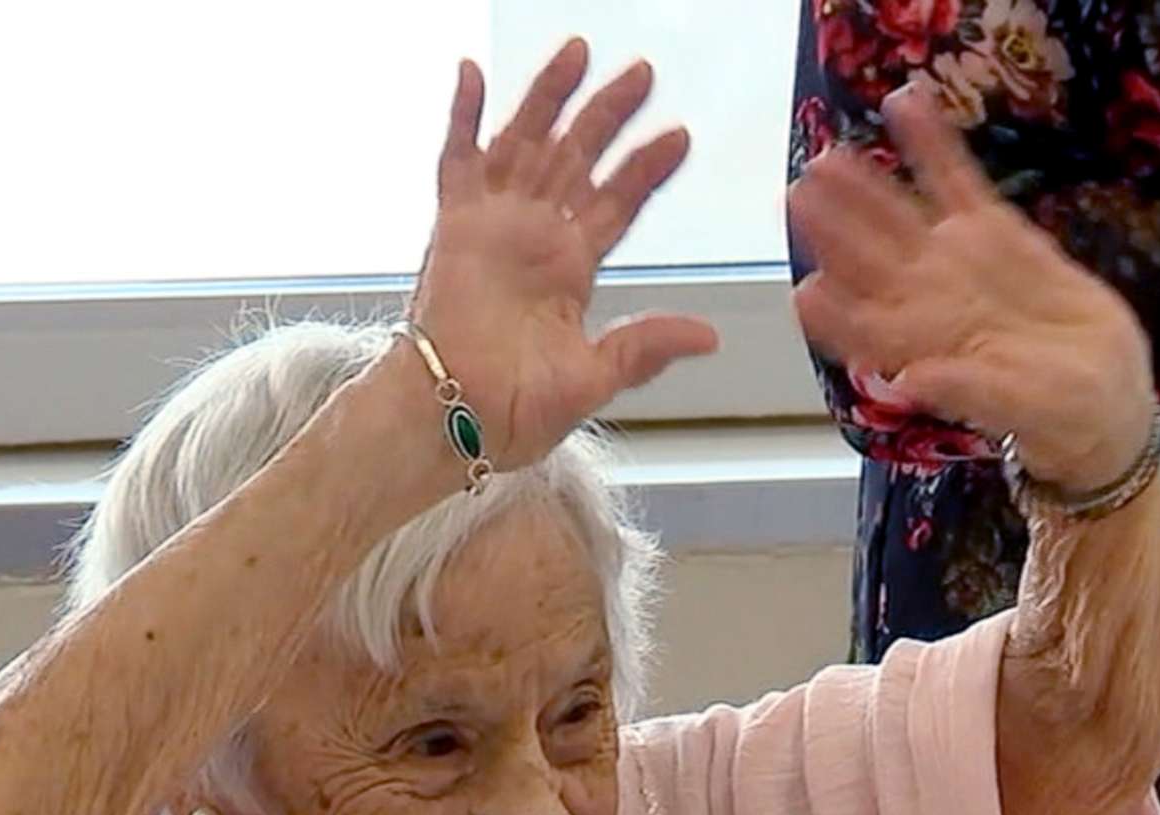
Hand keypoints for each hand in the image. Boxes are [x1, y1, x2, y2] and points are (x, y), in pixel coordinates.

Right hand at [409, 42, 719, 475]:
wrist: (451, 419)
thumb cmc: (512, 411)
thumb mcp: (592, 379)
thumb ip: (643, 349)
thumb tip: (708, 337)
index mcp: (572, 271)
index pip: (617, 204)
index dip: (645, 169)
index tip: (679, 136)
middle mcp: (535, 238)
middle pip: (577, 159)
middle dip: (609, 114)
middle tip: (644, 73)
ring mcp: (493, 226)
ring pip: (526, 143)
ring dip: (550, 97)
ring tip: (579, 50)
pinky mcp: (452, 226)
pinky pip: (455, 159)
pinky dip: (463, 116)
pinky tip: (473, 71)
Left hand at [788, 87, 1154, 494]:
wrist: (1103, 395)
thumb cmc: (1056, 414)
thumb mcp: (1022, 407)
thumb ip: (969, 390)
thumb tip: (913, 378)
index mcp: (922, 349)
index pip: (865, 329)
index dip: (833, 314)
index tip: (805, 293)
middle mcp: (924, 302)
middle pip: (868, 261)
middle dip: (834, 230)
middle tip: (800, 192)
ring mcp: (954, 261)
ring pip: (900, 216)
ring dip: (864, 186)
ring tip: (828, 153)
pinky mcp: (993, 231)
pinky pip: (956, 180)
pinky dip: (932, 145)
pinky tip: (907, 105)